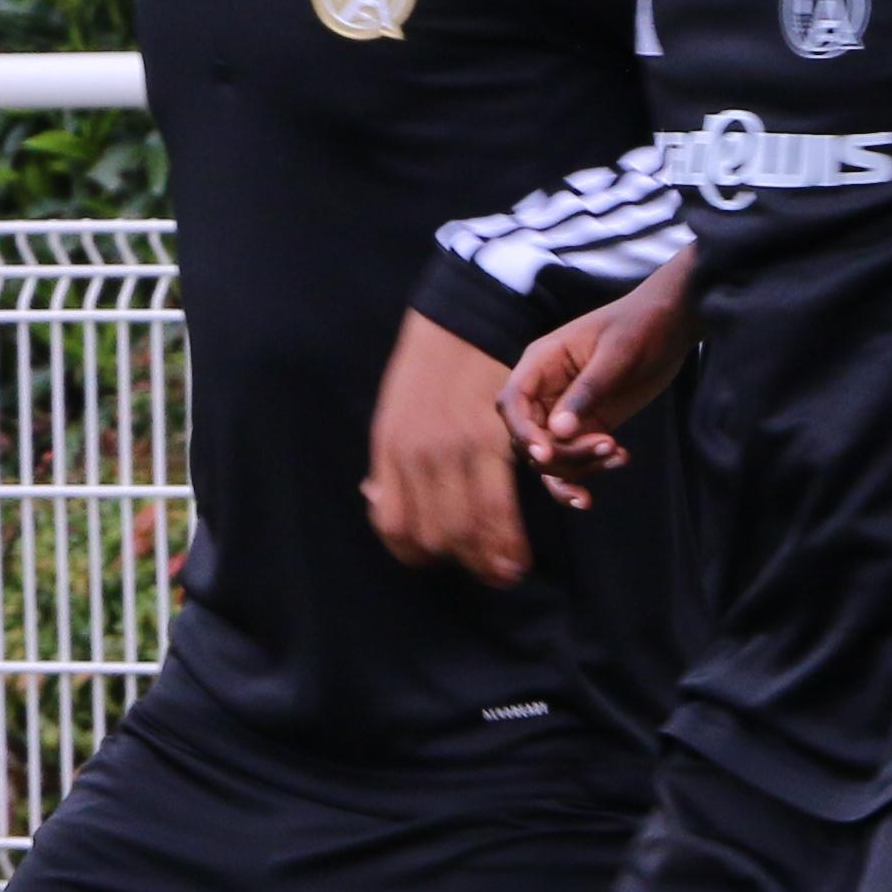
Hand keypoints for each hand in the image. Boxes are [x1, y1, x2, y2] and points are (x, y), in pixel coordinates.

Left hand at [365, 314, 540, 583]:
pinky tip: (517, 553)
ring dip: (488, 562)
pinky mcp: (491, 440)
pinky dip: (508, 540)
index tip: (436, 559)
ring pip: (466, 530)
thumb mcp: (393, 413)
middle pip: (433, 535)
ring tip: (505, 573)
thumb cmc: (429, 369)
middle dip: (459, 563)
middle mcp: (416, 455)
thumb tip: (374, 497)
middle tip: (481, 572)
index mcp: (389, 449)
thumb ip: (388, 459)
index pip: (393, 524)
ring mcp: (454, 449)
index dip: (414, 553)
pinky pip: (498, 507)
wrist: (463, 318)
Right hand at [504, 258, 693, 485]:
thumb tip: (558, 430)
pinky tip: (621, 460)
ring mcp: (564, 412)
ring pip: (550, 457)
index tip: (546, 454)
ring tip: (618, 455)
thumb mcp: (617, 353)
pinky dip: (591, 469)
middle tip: (607, 444)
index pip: (512, 403)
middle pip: (529, 438)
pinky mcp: (587, 427)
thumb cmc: (640, 325)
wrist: (671, 326)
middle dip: (561, 454)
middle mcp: (546, 390)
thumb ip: (588, 391)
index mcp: (542, 362)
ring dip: (578, 468)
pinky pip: (575, 460)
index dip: (522, 432)